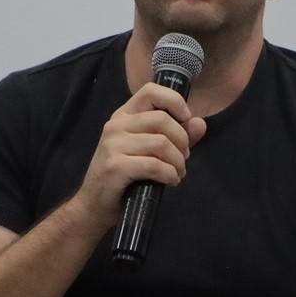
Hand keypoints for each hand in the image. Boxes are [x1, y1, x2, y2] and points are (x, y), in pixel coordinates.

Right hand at [73, 82, 206, 229]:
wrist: (95, 204)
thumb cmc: (125, 176)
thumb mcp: (151, 151)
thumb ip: (176, 136)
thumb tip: (200, 123)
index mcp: (124, 115)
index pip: (151, 91)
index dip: (175, 101)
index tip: (186, 119)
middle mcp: (116, 125)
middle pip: (162, 120)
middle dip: (182, 141)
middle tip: (183, 158)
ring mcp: (113, 144)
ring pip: (161, 143)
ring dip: (178, 162)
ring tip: (177, 172)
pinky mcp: (115, 166)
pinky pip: (154, 165)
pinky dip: (170, 174)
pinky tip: (171, 181)